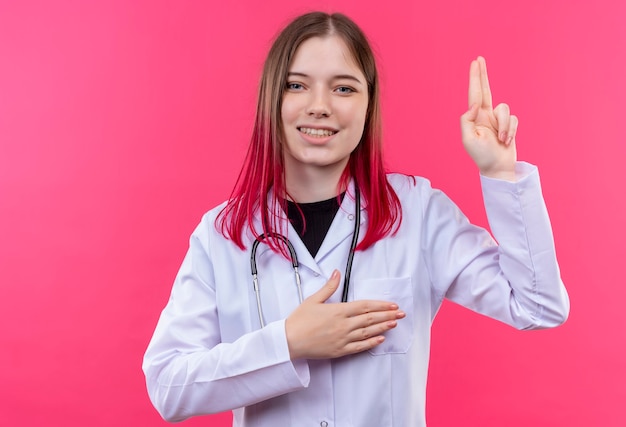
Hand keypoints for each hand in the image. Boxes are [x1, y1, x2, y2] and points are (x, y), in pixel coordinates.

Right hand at [285, 270, 404, 359]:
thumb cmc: (299, 320)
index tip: (392, 305)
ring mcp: (343, 339)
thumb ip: (329, 287)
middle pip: (370, 319)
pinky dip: (371, 343)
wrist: (289, 341)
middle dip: (387, 315)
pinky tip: (380, 339)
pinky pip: (360, 347)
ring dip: (383, 327)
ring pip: (368, 332)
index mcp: (338, 310)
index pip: (365, 306)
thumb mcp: (313, 299)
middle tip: (401, 313)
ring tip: (394, 323)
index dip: (380, 305)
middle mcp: (343, 325)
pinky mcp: (340, 351)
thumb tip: (337, 273)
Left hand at [460, 56, 517, 180]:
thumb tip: (473, 105)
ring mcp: (497, 119)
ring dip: (505, 125)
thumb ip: (467, 120)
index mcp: (474, 117)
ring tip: (501, 139)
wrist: (497, 167)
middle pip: (485, 90)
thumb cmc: (481, 156)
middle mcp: (485, 115)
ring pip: (505, 109)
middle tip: (480, 59)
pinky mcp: (509, 124)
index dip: (475, 78)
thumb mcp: (468, 139)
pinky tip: (506, 141)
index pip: (474, 94)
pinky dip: (511, 130)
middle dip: (482, 75)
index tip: (475, 62)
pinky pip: (513, 119)